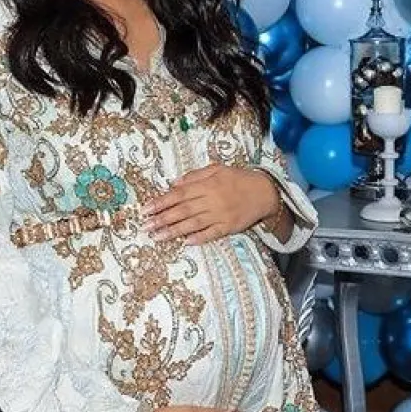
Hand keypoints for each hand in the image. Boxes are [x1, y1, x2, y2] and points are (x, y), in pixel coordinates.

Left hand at [144, 164, 277, 244]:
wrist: (264, 192)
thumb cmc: (238, 179)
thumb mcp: (217, 169)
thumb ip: (195, 176)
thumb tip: (174, 183)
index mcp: (207, 185)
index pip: (179, 194)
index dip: (161, 202)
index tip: (145, 209)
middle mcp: (212, 200)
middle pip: (183, 210)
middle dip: (162, 218)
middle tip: (145, 226)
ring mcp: (220, 215)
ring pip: (193, 224)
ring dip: (174, 231)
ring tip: (157, 237)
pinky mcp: (229, 227)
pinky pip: (211, 234)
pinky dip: (198, 238)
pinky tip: (185, 242)